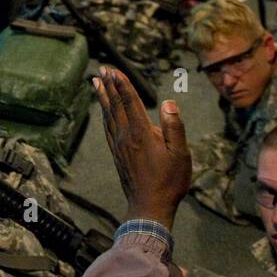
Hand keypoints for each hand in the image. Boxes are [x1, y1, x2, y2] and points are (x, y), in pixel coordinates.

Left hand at [91, 68, 191, 228]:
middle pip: (115, 105)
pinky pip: (108, 129)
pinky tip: (103, 111)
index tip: (113, 70)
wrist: (149, 207)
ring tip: (96, 83)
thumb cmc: (169, 182)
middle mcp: (126, 137)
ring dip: (103, 98)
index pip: (130, 102)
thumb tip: (168, 102)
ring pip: (108, 116)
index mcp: (142, 133)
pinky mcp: (117, 155)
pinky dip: (104, 115)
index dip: (122, 84)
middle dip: (109, 85)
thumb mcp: (180, 154)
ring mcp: (119, 146)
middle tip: (102, 69)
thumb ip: (175, 127)